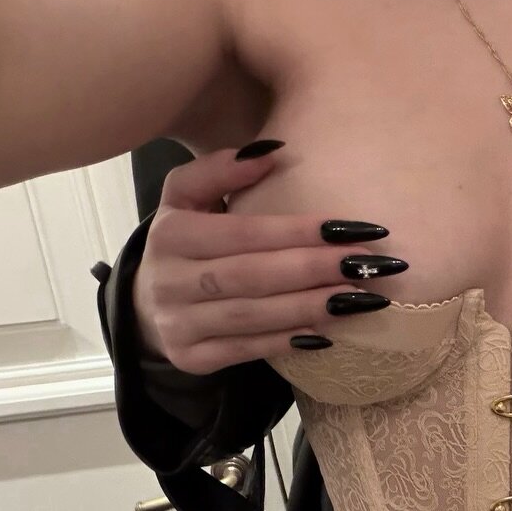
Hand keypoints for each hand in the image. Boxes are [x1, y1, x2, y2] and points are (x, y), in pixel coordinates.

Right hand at [134, 139, 405, 375]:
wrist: (146, 303)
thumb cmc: (184, 242)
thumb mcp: (186, 198)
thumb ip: (220, 170)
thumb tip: (272, 152)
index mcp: (170, 234)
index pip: (244, 232)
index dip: (297, 231)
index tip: (349, 228)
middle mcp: (169, 281)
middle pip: (251, 275)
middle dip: (313, 269)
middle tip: (365, 264)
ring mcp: (178, 324)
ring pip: (253, 316)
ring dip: (310, 307)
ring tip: (360, 298)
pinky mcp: (191, 358)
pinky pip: (245, 350)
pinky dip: (287, 342)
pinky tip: (327, 333)